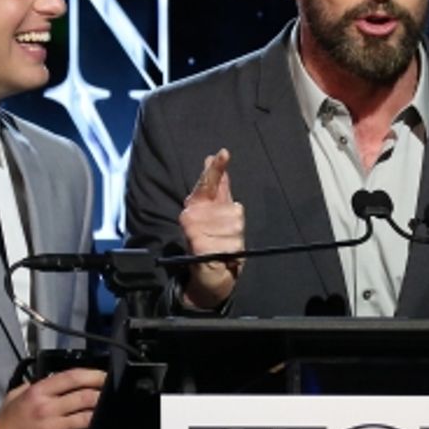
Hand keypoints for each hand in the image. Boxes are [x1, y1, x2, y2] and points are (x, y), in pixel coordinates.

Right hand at [0, 367, 105, 428]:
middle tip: (112, 396)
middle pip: (85, 397)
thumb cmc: (4, 424)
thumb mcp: (14, 397)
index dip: (94, 375)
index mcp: (38, 392)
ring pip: (87, 418)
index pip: (72, 377)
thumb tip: (54, 381)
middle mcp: (47, 408)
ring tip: (110, 415)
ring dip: (101, 416)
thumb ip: (33, 386)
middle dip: (103, 395)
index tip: (105, 376)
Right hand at [178, 148, 244, 308]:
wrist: (208, 275)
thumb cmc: (213, 241)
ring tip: (223, 245)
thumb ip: (218, 186)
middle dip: (235, 223)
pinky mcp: (200, 246)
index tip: (223, 153)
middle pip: (233, 208)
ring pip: (235, 225)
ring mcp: (196, 230)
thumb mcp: (217, 212)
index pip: (208, 182)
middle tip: (223, 235)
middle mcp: (193, 215)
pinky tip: (224, 255)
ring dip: (235, 238)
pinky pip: (233, 244)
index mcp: (197, 204)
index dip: (216, 168)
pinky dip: (234, 252)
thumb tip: (214, 157)